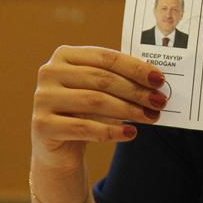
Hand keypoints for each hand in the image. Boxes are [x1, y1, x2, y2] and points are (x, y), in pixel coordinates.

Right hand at [31, 46, 167, 174]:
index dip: (136, 68)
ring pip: (95, 102)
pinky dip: (112, 131)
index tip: (159, 80)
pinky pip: (84, 127)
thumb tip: (156, 81)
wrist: (58, 147)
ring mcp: (42, 98)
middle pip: (103, 80)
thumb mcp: (100, 90)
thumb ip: (120, 79)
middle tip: (160, 101)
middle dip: (136, 91)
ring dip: (129, 110)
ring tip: (151, 117)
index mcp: (65, 55)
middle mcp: (49, 72)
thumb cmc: (85, 112)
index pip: (106, 57)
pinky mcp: (42, 125)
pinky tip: (131, 133)